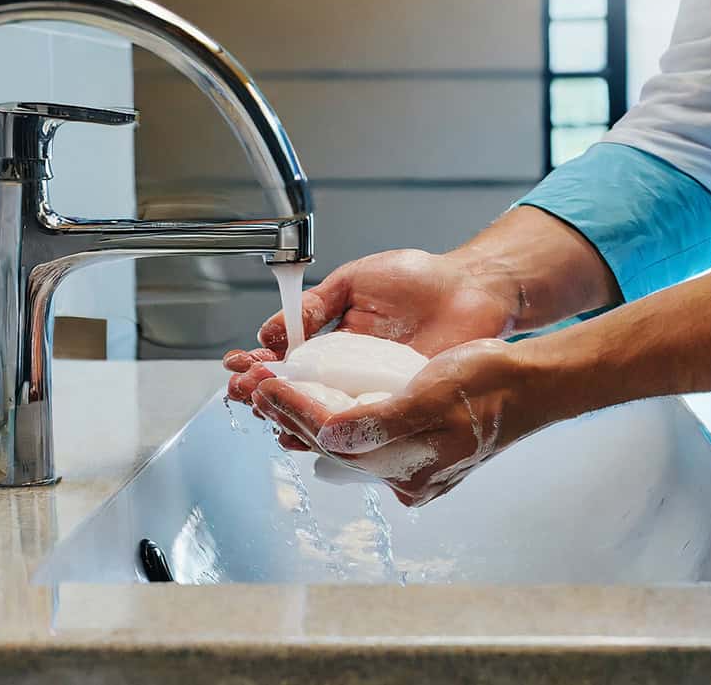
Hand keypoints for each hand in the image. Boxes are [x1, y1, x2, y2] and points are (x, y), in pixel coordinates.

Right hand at [223, 249, 522, 445]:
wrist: (472, 288)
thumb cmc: (419, 279)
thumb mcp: (354, 282)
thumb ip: (315, 305)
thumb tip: (270, 331)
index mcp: (332, 341)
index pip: (284, 359)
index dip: (258, 364)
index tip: (238, 364)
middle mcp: (346, 373)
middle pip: (294, 393)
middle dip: (261, 393)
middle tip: (243, 389)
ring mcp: (369, 393)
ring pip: (320, 416)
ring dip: (286, 415)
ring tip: (265, 408)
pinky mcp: (395, 407)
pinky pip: (359, 426)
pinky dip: (330, 432)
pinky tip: (305, 430)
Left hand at [255, 339, 558, 505]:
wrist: (532, 386)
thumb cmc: (490, 384)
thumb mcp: (431, 394)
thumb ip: (379, 421)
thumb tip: (329, 436)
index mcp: (408, 464)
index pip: (332, 437)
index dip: (294, 409)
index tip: (265, 385)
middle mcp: (407, 476)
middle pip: (333, 446)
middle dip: (292, 416)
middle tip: (256, 388)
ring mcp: (414, 469)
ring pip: (345, 446)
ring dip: (308, 419)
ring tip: (276, 396)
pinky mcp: (419, 456)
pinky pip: (365, 443)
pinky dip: (337, 423)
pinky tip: (321, 407)